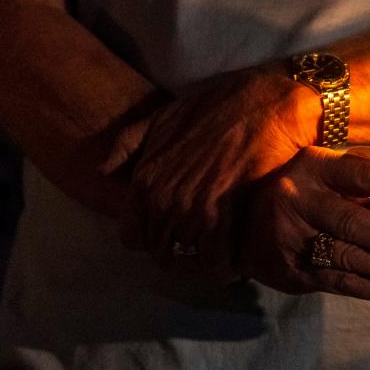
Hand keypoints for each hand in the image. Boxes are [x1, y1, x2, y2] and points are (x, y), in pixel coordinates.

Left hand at [115, 66, 319, 280]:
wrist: (264, 103)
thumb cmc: (218, 106)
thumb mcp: (163, 115)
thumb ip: (129, 143)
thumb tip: (105, 170)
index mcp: (145, 180)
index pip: (133, 237)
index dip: (153, 238)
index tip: (174, 234)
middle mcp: (162, 199)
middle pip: (161, 253)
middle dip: (181, 254)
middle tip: (202, 247)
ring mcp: (192, 209)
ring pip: (187, 261)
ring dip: (203, 263)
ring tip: (220, 256)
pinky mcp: (224, 214)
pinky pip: (215, 260)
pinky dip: (224, 266)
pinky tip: (235, 260)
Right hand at [239, 146, 369, 303]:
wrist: (244, 225)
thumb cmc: (306, 194)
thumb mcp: (329, 178)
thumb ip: (367, 190)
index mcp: (315, 165)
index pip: (363, 174)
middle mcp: (298, 197)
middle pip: (353, 222)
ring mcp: (290, 235)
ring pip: (347, 258)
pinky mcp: (290, 269)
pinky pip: (337, 282)